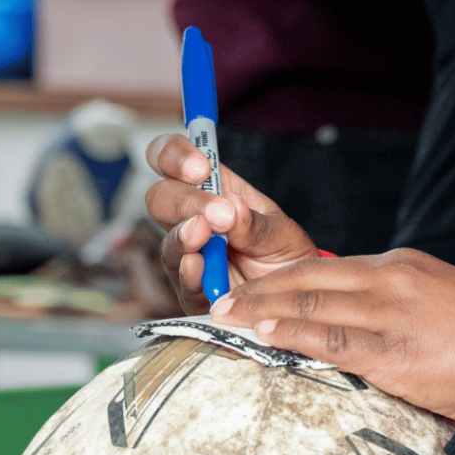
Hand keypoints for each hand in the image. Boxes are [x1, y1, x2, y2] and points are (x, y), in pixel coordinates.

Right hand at [145, 133, 319, 312]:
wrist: (294, 298)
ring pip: (167, 240)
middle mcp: (193, 219)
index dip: (176, 156)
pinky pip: (181, 281)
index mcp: (214, 190)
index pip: (174, 159)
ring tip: (202, 233)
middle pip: (160, 197)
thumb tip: (233, 206)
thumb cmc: (284, 255)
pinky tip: (197, 265)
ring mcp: (188, 255)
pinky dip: (188, 273)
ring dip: (183, 235)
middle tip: (218, 214)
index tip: (199, 168)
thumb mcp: (281, 233)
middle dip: (185, 201)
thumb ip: (256, 223)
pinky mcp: (190, 290)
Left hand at [210, 248, 454, 419]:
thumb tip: (359, 320)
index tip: (252, 288)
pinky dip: (292, 334)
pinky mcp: (395, 350)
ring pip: (313, 303)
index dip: (283, 277)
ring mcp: (392, 312)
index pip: (328, 267)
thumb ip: (398, 303)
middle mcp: (392, 279)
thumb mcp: (441, 301)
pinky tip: (264, 334)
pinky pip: (332, 338)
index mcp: (403, 265)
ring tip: (225, 314)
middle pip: (310, 277)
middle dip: (260, 287)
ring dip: (262, 308)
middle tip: (219, 296)